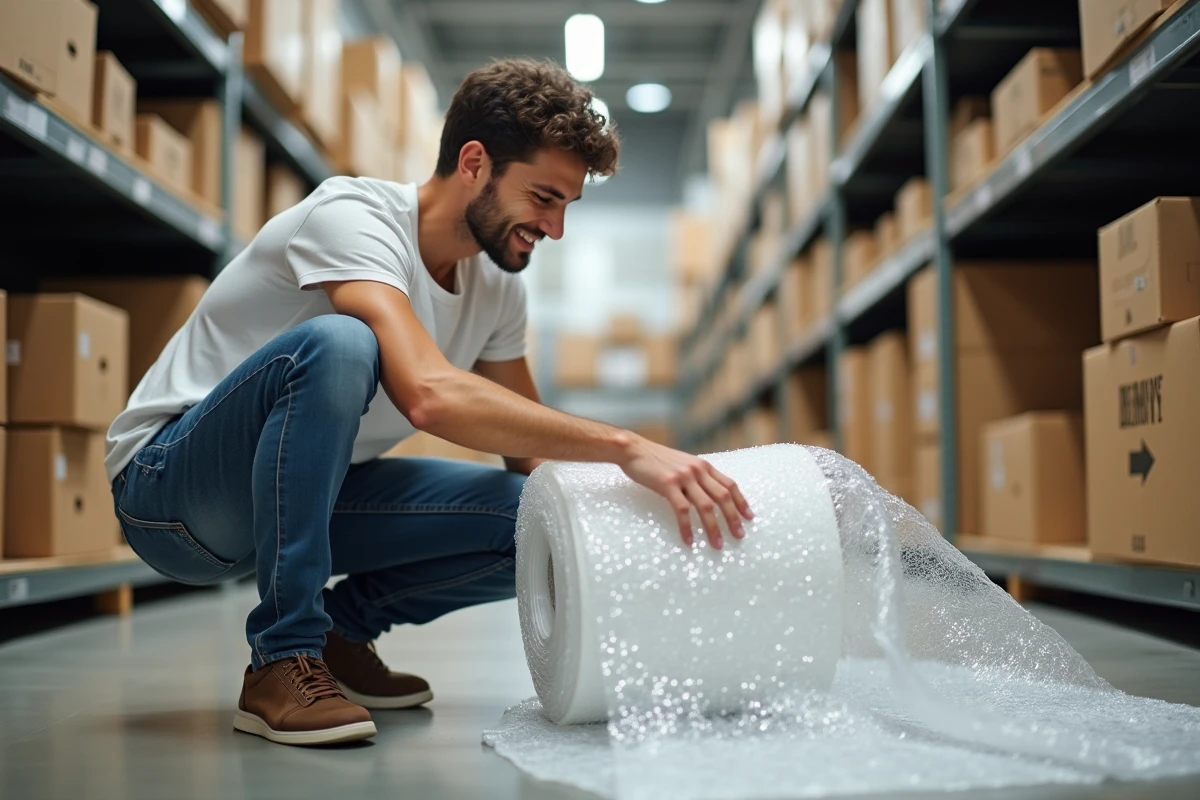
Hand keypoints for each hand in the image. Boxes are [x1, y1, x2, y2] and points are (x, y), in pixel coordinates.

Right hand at [618, 436, 753, 549]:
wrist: (634, 450)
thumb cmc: (656, 459)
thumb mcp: (682, 464)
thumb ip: (696, 477)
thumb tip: (707, 494)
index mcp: (703, 466)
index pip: (729, 484)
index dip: (741, 501)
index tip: (749, 517)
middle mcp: (697, 470)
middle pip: (722, 497)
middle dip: (733, 518)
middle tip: (739, 536)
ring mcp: (684, 477)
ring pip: (706, 506)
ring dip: (713, 528)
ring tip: (717, 544)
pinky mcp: (668, 484)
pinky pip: (682, 510)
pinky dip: (687, 527)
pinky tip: (689, 540)